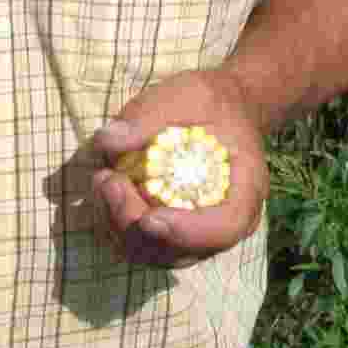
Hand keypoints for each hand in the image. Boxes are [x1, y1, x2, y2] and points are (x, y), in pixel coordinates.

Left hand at [85, 69, 267, 269]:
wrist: (226, 110)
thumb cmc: (213, 102)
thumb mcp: (190, 93)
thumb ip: (151, 114)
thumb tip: (107, 140)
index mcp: (244, 190)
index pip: (224, 228)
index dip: (186, 232)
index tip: (148, 218)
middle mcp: (224, 224)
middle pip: (180, 251)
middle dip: (136, 224)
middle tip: (109, 181)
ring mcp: (197, 234)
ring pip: (155, 254)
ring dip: (119, 225)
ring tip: (103, 180)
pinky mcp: (173, 230)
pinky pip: (143, 245)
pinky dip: (117, 224)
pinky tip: (104, 187)